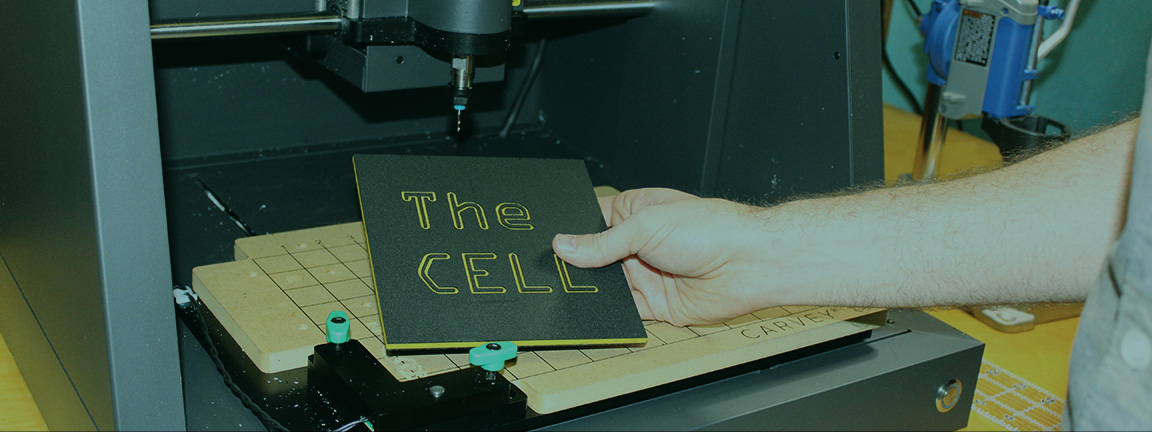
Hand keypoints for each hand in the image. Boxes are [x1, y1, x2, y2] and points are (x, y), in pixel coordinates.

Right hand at [552, 188, 785, 325]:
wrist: (748, 264)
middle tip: (549, 271)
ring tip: (565, 292)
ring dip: (591, 290)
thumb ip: (601, 242)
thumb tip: (563, 244)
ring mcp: (645, 275)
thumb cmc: (709, 228)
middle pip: (594, 258)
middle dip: (576, 265)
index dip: (570, 231)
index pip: (591, 221)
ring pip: (605, 287)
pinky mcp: (655, 305)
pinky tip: (592, 312)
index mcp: (634, 212)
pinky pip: (624, 313)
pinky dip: (609, 314)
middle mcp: (637, 244)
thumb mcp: (644, 226)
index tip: (545, 240)